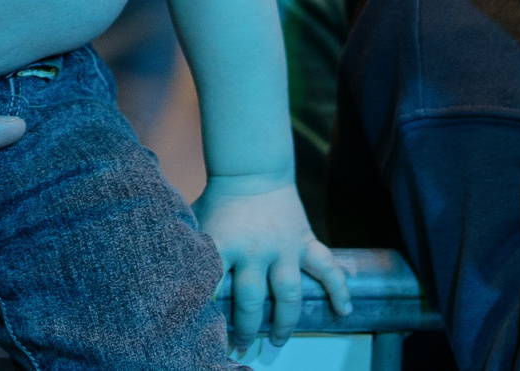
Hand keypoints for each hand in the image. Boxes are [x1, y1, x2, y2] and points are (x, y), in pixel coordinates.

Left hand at [194, 174, 350, 348]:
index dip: (209, 311)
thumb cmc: (219, 203)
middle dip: (247, 328)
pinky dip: (338, 289)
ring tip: (278, 342)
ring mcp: (283, 247)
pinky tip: (342, 311)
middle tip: (242, 347)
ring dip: (284, 322)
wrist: (252, 171)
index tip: (206, 332)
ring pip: (289, 292)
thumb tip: (176, 285)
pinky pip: (326, 267)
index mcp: (225, 244)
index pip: (215, 285)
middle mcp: (255, 250)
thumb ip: (193, 252)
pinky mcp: (304, 241)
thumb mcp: (198, 224)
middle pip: (252, 299)